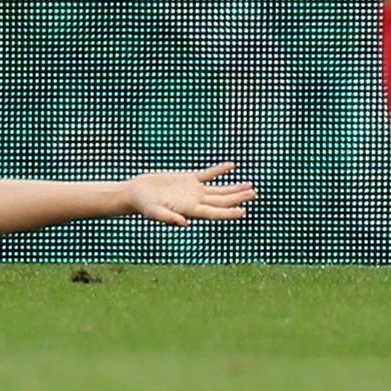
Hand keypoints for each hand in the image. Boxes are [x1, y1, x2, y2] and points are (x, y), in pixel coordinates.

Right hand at [124, 161, 255, 226]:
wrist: (136, 193)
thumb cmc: (143, 205)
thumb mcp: (154, 213)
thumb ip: (169, 218)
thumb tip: (185, 224)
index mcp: (190, 211)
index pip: (214, 212)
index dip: (228, 213)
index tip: (243, 211)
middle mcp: (196, 202)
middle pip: (222, 201)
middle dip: (238, 198)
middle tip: (254, 194)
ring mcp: (194, 191)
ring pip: (219, 190)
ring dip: (234, 188)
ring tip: (250, 186)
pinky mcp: (188, 179)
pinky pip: (208, 174)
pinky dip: (219, 171)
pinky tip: (231, 166)